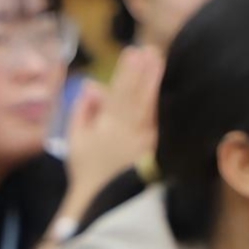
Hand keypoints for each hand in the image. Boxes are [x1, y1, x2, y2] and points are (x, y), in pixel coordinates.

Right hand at [63, 45, 161, 214]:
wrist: (105, 199)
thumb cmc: (87, 167)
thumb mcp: (75, 138)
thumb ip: (82, 110)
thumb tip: (92, 85)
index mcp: (105, 127)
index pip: (116, 92)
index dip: (125, 71)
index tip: (131, 51)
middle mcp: (126, 130)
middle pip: (136, 95)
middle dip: (143, 71)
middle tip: (151, 49)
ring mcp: (144, 139)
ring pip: (150, 105)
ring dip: (155, 82)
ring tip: (161, 61)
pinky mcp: (157, 148)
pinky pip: (162, 122)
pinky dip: (166, 104)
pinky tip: (173, 89)